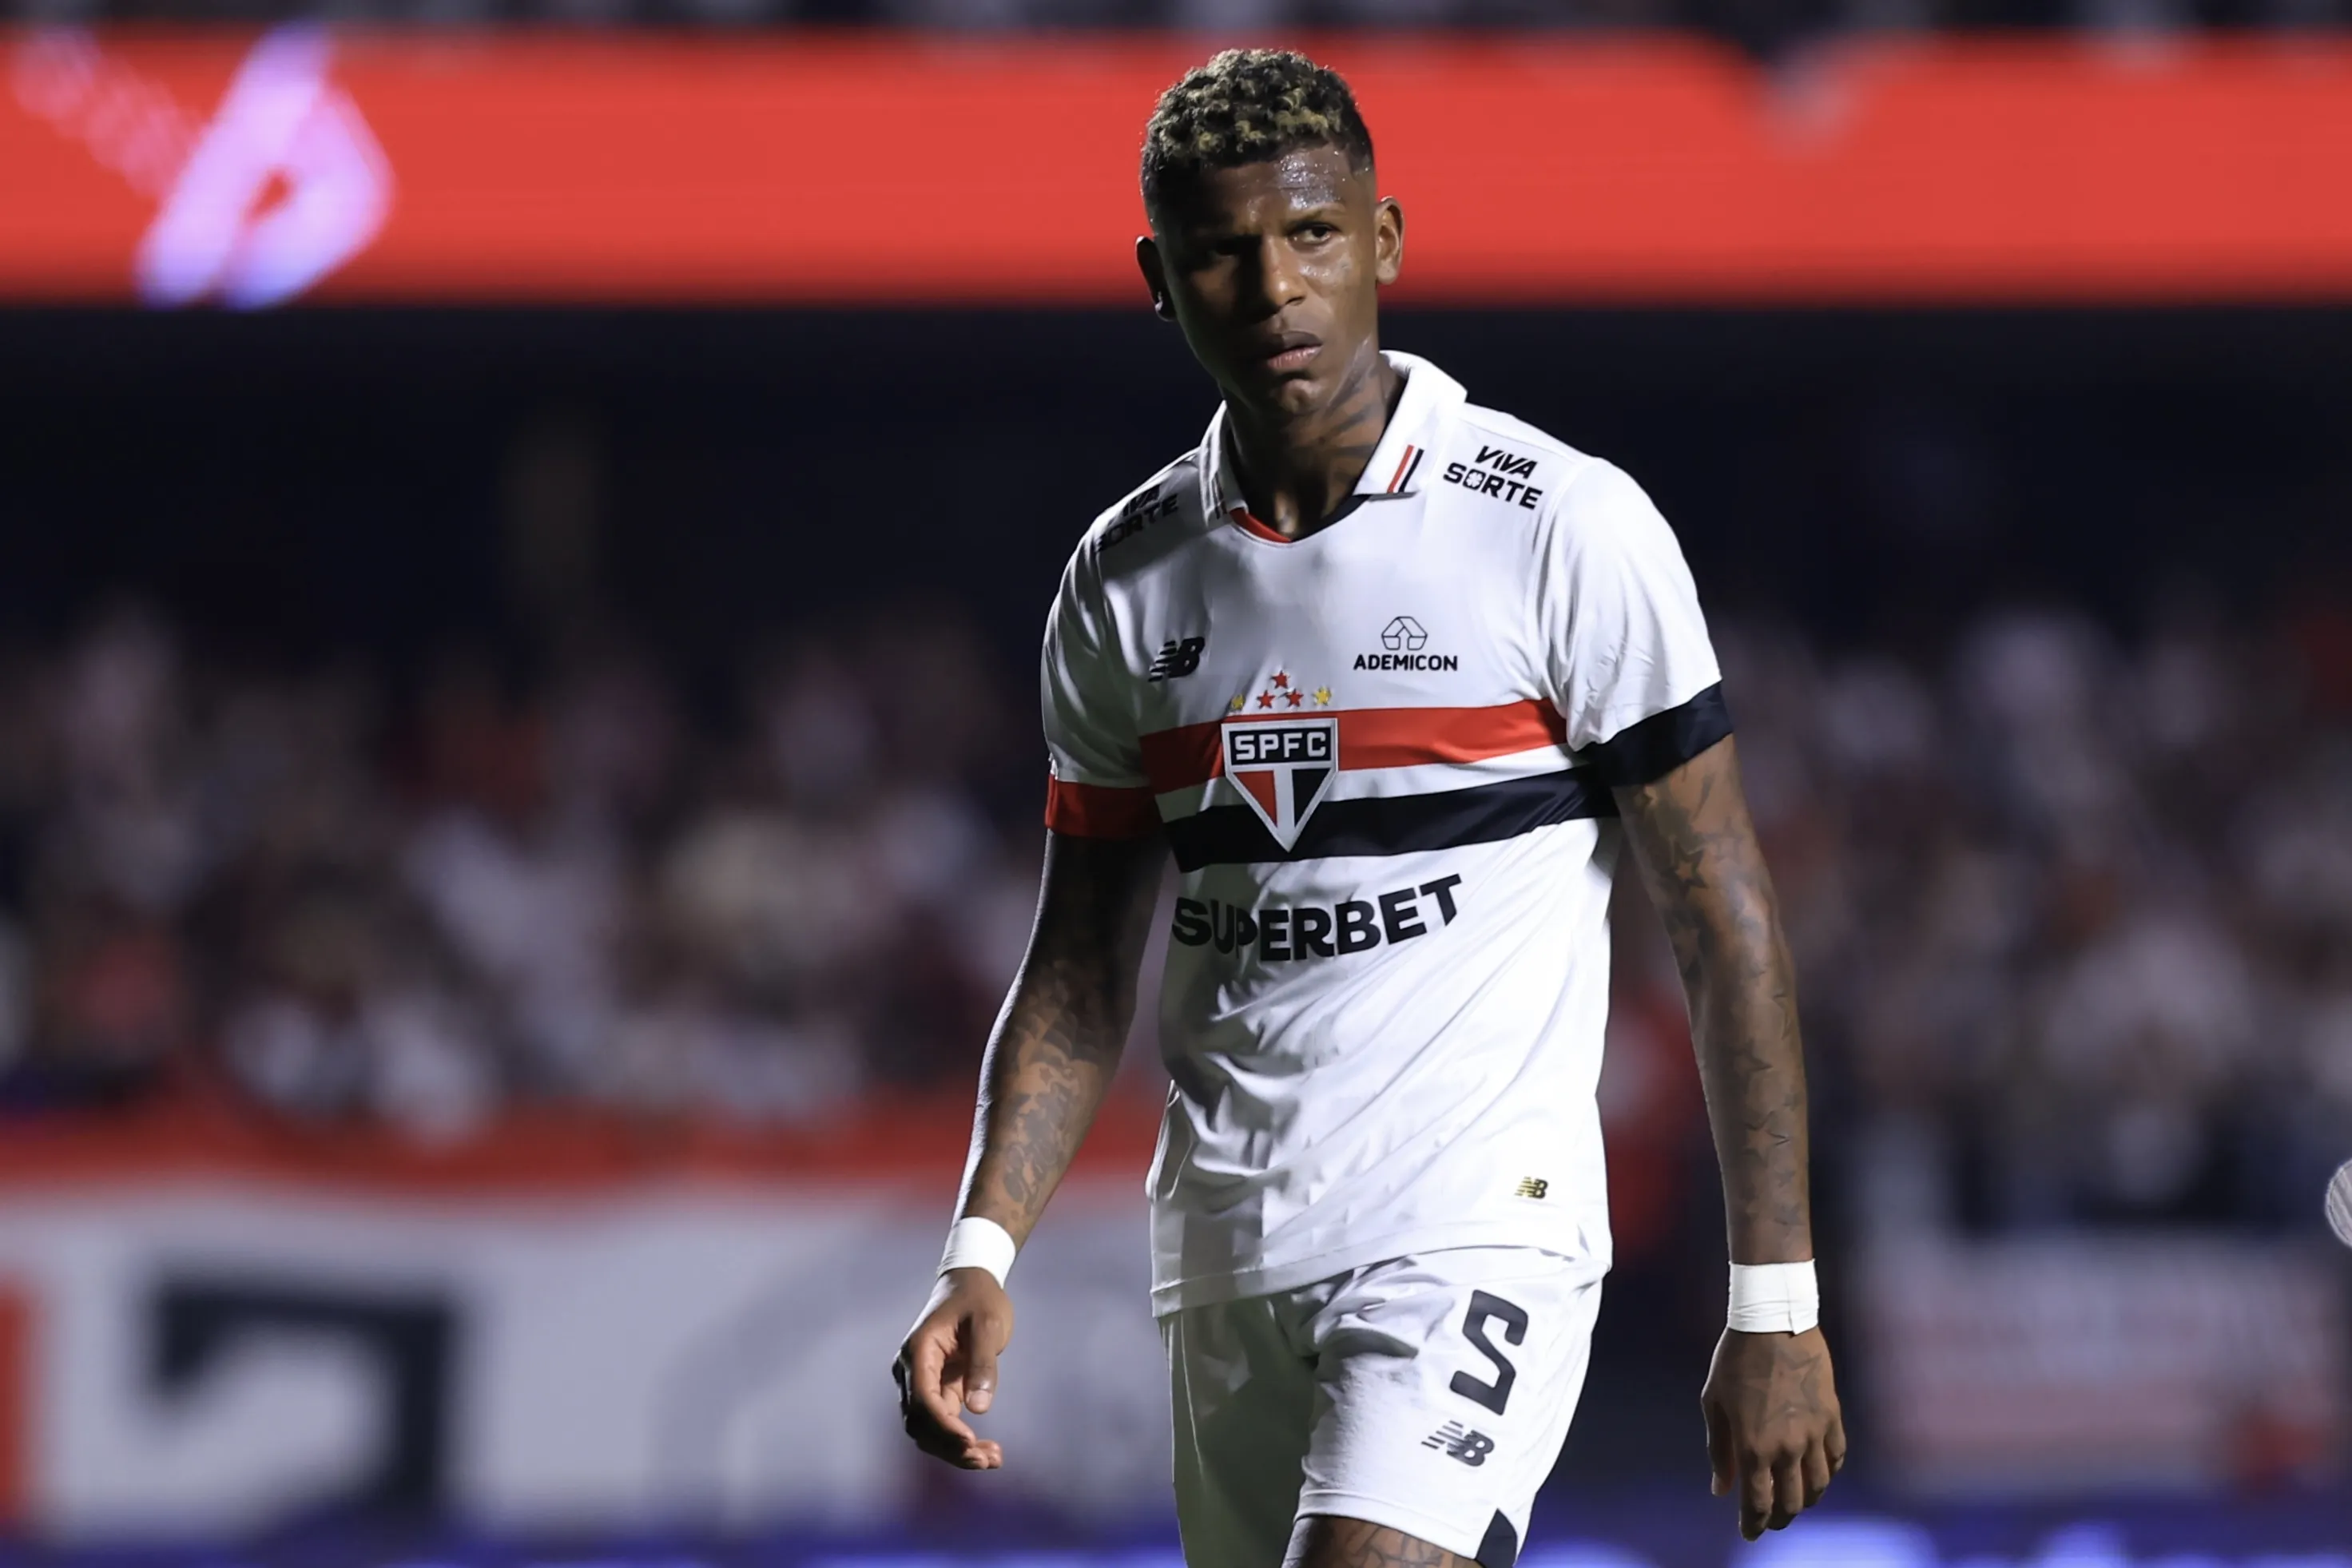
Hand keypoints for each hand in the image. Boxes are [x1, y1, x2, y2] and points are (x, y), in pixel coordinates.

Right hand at [892, 1268, 1012, 1469]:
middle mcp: (912, 1372)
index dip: (943, 1426)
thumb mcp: (988, 1324)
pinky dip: (960, 1441)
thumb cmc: (979, 1299)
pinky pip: (942, 1424)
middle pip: (920, 1423)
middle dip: (949, 1447)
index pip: (921, 1400)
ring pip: (928, 1430)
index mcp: (918, 1352)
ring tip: (993, 1460)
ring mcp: (922, 1383)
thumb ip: (982, 1363)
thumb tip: (979, 1410)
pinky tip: (987, 1451)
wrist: (971, 1283)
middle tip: (987, 1459)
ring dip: (955, 1451)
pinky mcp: (937, 1390)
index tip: (970, 1442)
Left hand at [1701, 1325, 1845, 1539]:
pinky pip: (1838, 1457)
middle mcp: (1787, 1447)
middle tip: (1771, 1521)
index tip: (1750, 1534)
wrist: (1773, 1320)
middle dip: (1780, 1519)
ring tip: (1795, 1501)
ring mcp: (1814, 1433)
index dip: (1754, 1525)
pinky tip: (1819, 1473)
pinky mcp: (1832, 1416)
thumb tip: (1720, 1489)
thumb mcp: (1714, 1403)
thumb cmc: (1734, 1360)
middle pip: (1791, 1502)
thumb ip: (1719, 1450)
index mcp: (1753, 1446)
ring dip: (1806, 1500)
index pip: (1758, 1503)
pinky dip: (1829, 1472)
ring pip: (1819, 1486)